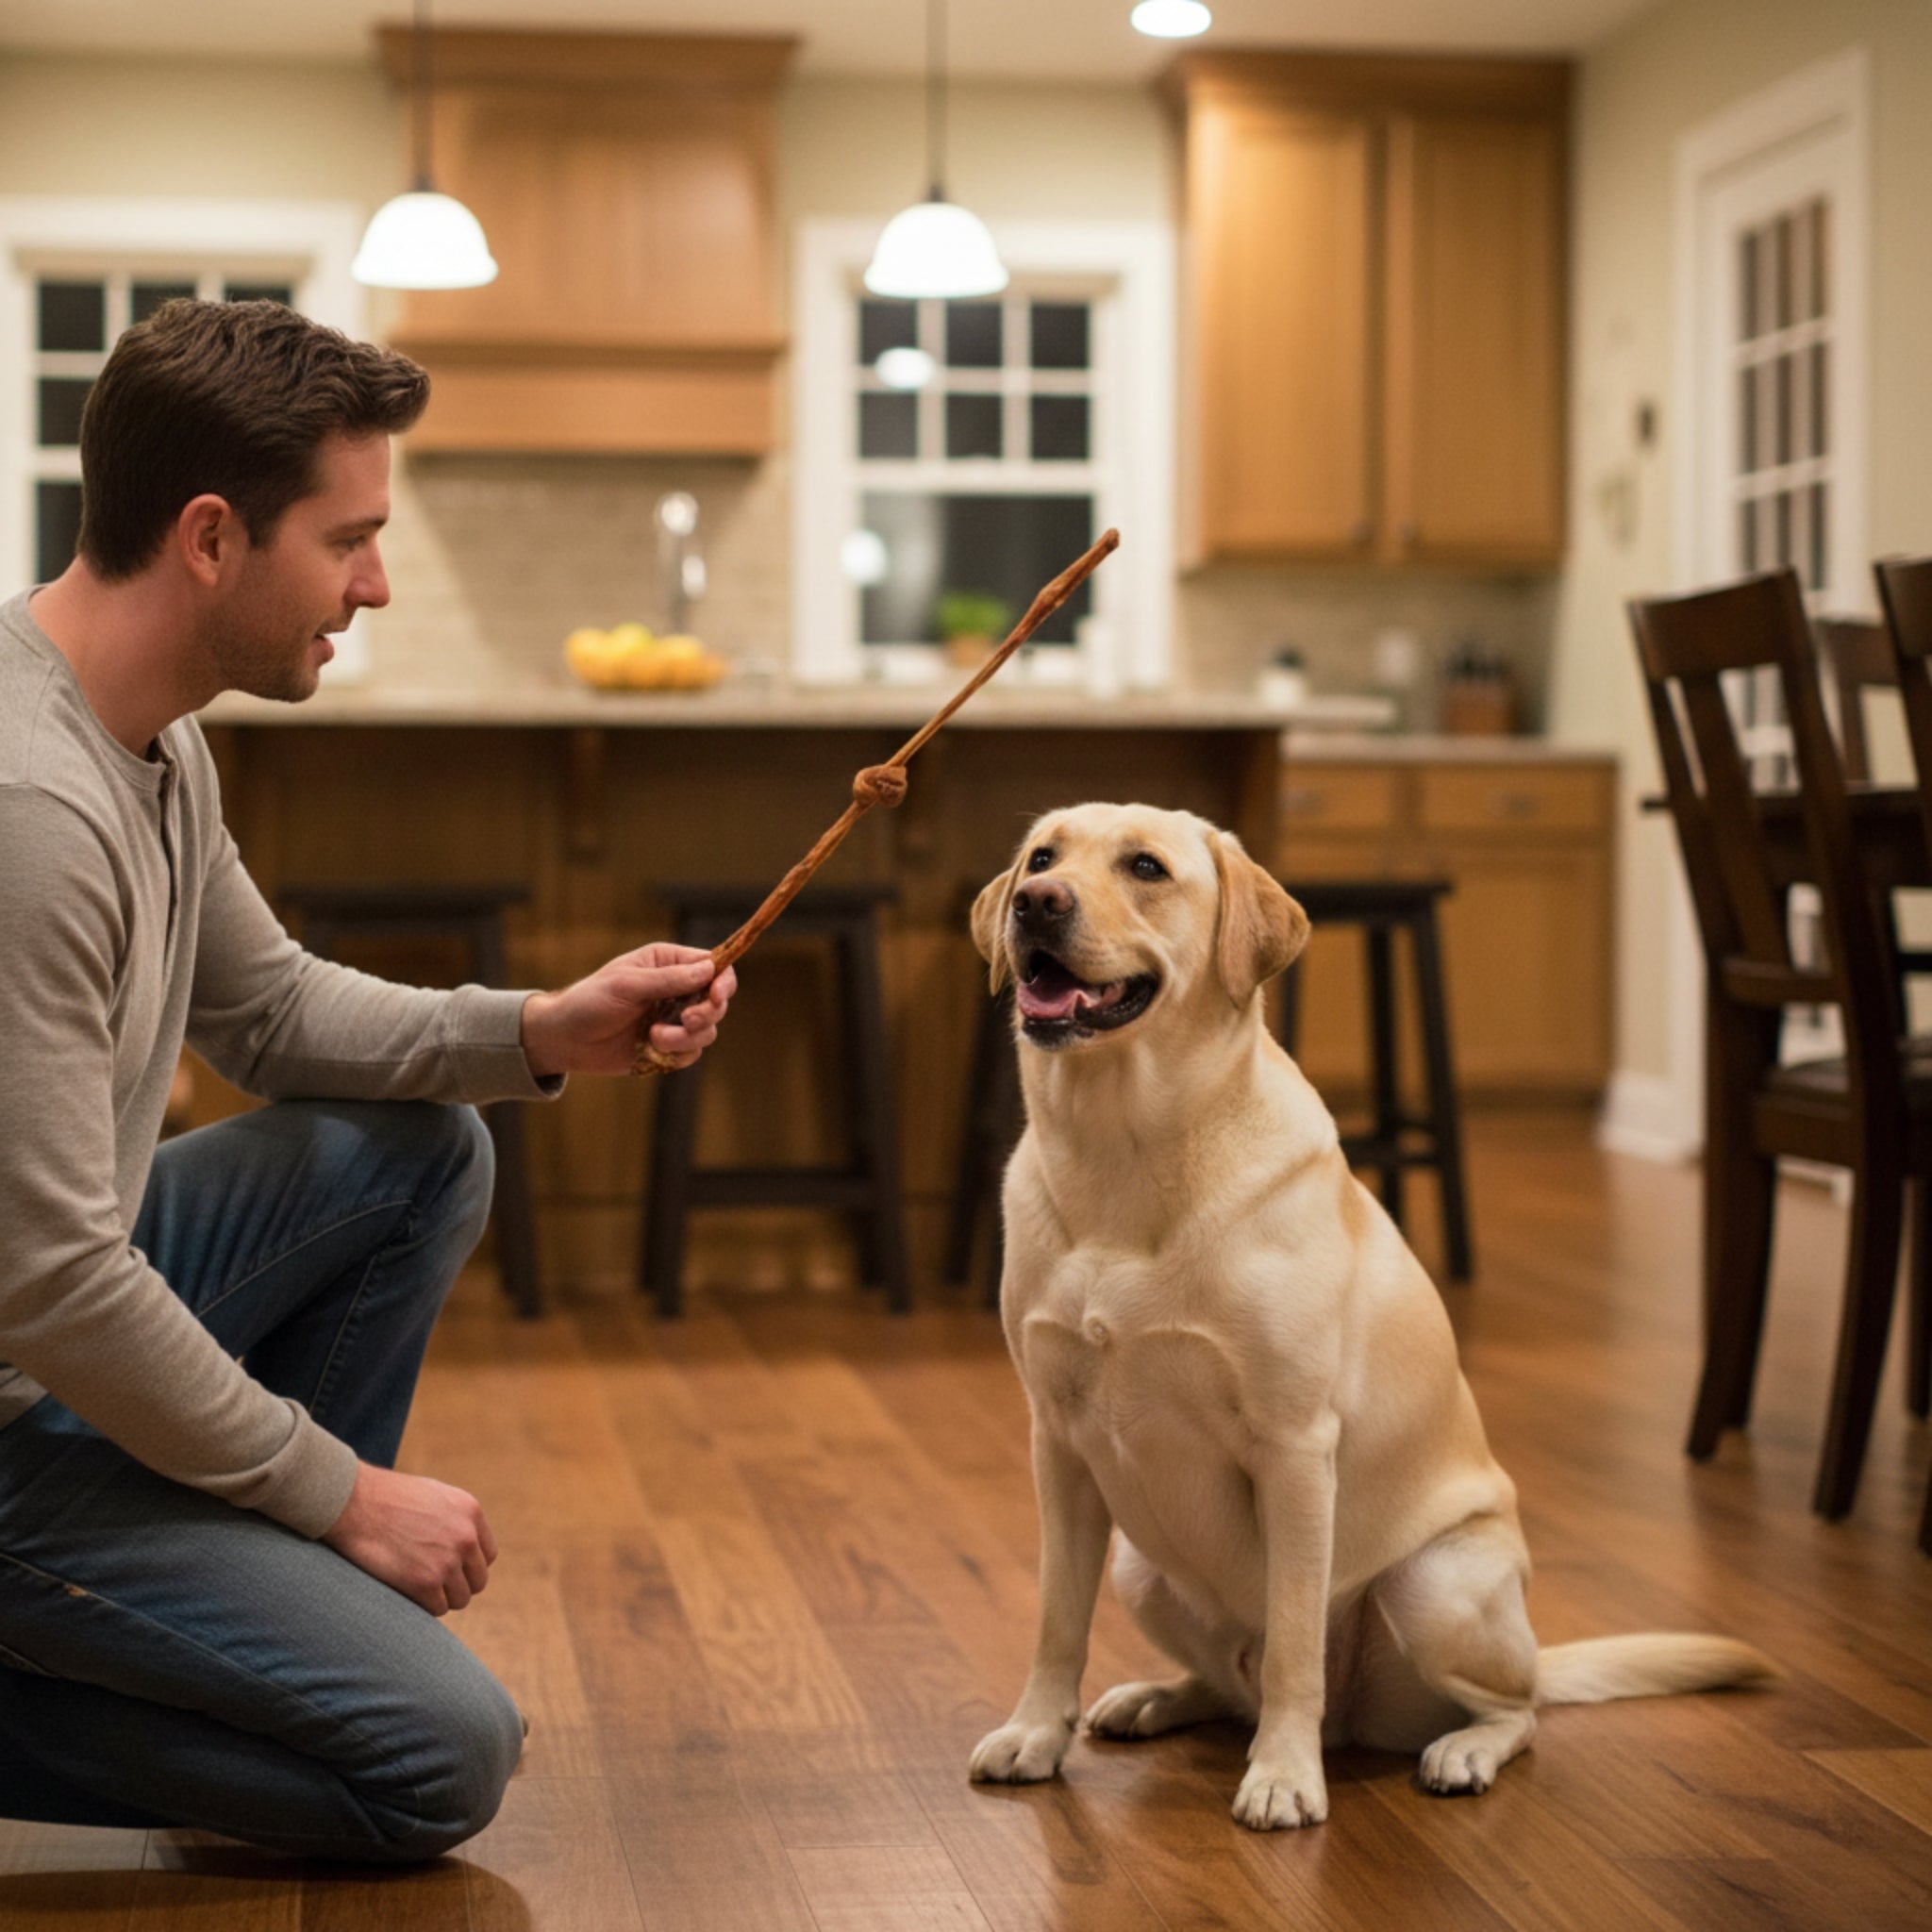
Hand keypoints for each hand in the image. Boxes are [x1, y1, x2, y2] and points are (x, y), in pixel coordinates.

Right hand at [322, 1462, 497, 1615]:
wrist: (352, 1502)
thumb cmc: (386, 1498)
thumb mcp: (434, 1496)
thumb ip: (454, 1519)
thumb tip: (465, 1546)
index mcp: (470, 1512)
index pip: (487, 1556)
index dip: (468, 1566)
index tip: (450, 1570)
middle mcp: (466, 1537)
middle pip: (477, 1580)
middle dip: (456, 1585)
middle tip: (430, 1582)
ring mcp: (447, 1561)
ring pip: (459, 1599)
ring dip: (440, 1598)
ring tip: (415, 1586)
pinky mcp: (424, 1582)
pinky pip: (436, 1609)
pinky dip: (423, 1607)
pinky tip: (405, 1592)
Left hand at [519, 943, 736, 1077]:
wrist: (566, 1039)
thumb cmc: (590, 1001)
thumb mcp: (627, 984)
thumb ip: (669, 979)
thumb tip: (710, 969)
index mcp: (669, 963)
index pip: (714, 967)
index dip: (723, 982)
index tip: (716, 996)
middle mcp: (677, 990)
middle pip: (718, 1001)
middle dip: (705, 1014)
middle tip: (685, 1020)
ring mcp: (674, 1019)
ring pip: (707, 1031)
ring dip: (685, 1038)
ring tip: (654, 1037)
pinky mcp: (668, 1046)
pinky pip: (691, 1053)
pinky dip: (676, 1054)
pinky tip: (651, 1049)